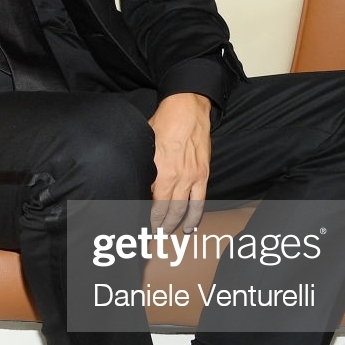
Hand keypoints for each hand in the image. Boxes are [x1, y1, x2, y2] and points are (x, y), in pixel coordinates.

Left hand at [149, 93, 212, 232]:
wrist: (188, 109)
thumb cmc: (164, 123)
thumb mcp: (146, 143)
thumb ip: (145, 165)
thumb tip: (141, 183)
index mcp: (162, 171)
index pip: (154, 203)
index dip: (150, 217)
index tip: (144, 225)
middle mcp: (179, 178)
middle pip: (169, 210)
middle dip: (162, 225)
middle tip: (156, 234)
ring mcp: (193, 177)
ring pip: (185, 210)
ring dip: (178, 224)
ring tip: (172, 234)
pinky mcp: (204, 174)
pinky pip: (200, 201)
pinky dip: (196, 216)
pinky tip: (190, 225)